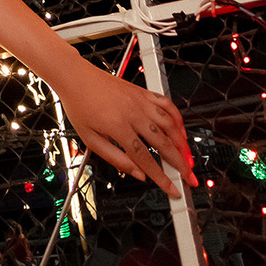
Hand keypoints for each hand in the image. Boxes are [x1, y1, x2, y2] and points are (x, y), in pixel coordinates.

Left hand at [58, 66, 195, 198]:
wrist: (76, 77)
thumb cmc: (80, 105)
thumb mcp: (90, 138)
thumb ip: (115, 159)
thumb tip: (137, 174)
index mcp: (118, 126)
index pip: (145, 158)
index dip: (161, 177)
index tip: (171, 188)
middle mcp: (133, 112)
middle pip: (164, 143)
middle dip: (180, 164)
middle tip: (189, 178)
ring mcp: (140, 101)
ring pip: (170, 124)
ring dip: (182, 144)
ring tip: (188, 159)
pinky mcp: (143, 92)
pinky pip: (167, 104)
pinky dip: (178, 118)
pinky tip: (181, 130)